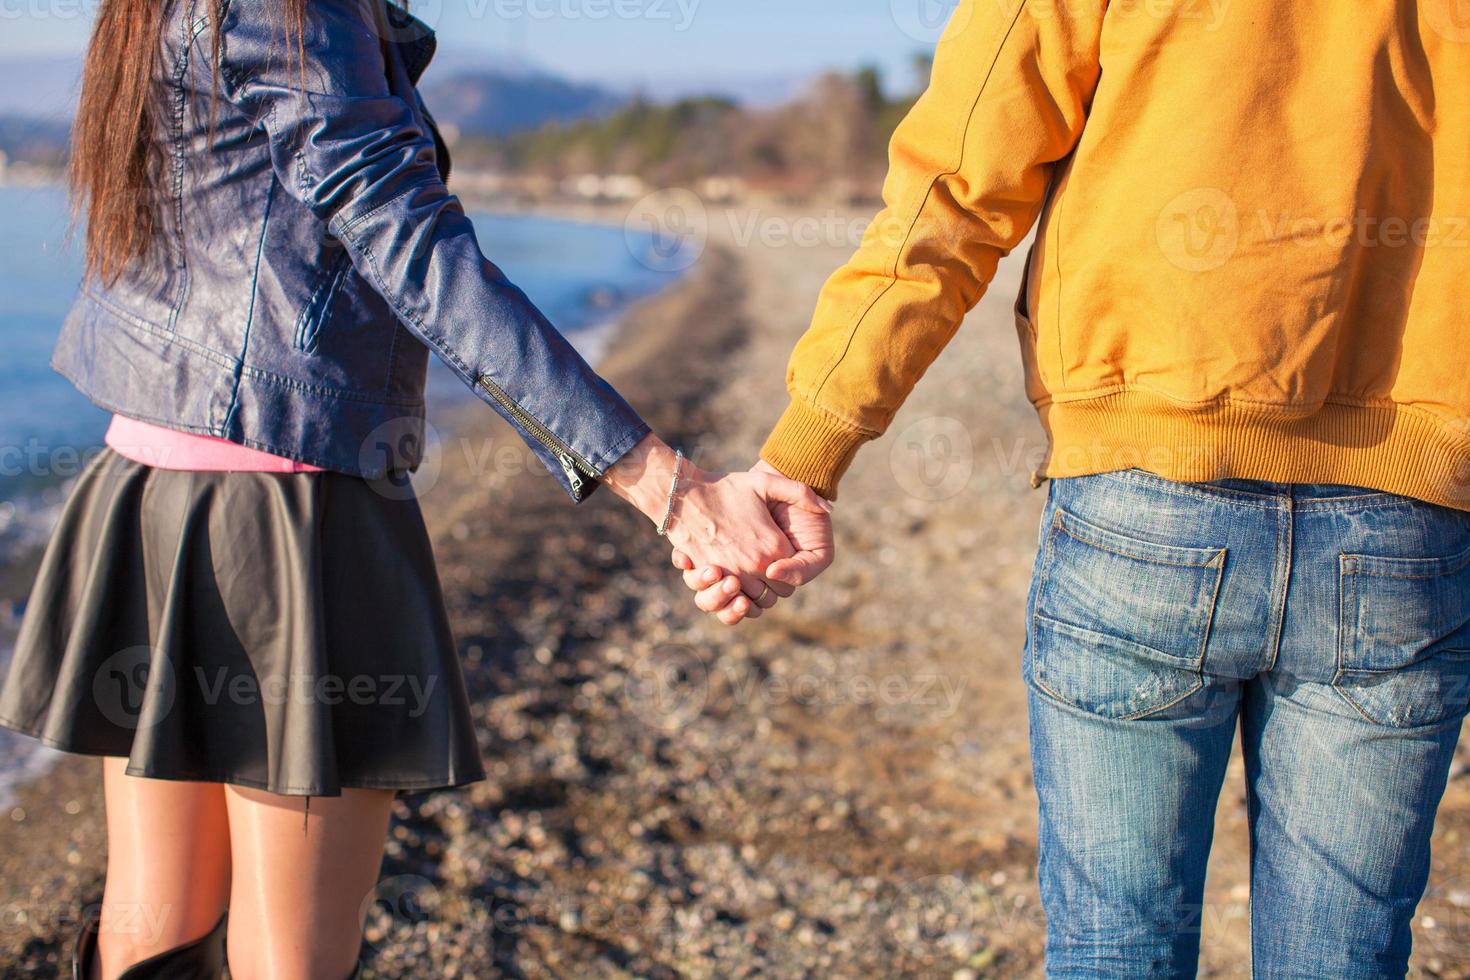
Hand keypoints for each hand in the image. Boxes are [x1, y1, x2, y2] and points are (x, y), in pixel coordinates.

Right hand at [602, 437, 830, 623]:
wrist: (685, 492)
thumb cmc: (726, 487)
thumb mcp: (766, 483)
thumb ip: (802, 492)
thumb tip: (828, 509)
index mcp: (773, 547)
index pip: (791, 579)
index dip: (788, 573)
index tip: (780, 560)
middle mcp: (754, 566)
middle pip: (774, 595)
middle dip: (773, 587)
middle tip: (767, 571)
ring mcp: (730, 574)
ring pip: (752, 604)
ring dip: (753, 598)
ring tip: (750, 582)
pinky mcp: (709, 578)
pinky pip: (727, 603)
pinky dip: (731, 602)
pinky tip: (732, 587)